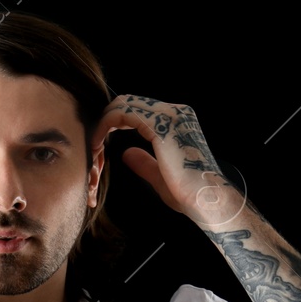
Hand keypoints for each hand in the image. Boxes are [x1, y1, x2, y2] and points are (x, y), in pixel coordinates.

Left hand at [92, 95, 246, 226]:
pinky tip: (98, 143)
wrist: (206, 200)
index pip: (138, 109)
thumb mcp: (161, 174)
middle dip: (107, 120)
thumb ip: (144, 162)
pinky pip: (122, 115)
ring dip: (104, 123)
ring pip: (123, 104)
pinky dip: (105, 126)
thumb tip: (127, 154)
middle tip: (94, 141)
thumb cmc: (189, 193)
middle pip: (129, 101)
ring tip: (94, 144)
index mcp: (178, 121)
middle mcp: (175, 112)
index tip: (101, 141)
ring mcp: (169, 116)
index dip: (116, 121)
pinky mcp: (160, 126)